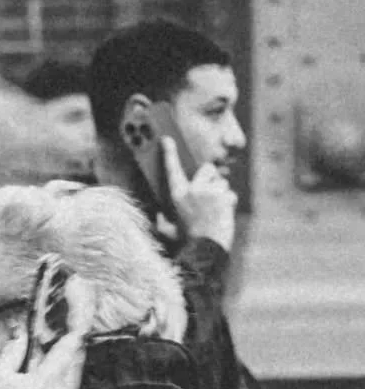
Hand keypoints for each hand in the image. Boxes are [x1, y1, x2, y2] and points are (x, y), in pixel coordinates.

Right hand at [163, 136, 235, 251]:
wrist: (206, 248)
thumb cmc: (187, 242)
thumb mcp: (169, 232)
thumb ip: (162, 222)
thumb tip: (157, 216)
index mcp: (177, 195)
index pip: (172, 169)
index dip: (169, 153)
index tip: (167, 139)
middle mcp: (192, 190)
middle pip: (207, 169)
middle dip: (211, 179)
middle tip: (209, 195)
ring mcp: (209, 192)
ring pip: (221, 183)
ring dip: (221, 195)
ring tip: (214, 212)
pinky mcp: (223, 196)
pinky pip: (230, 194)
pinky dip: (229, 204)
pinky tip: (223, 215)